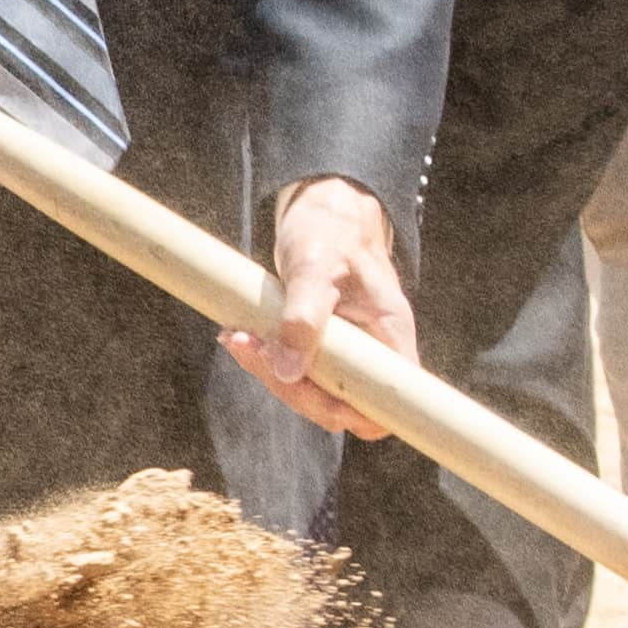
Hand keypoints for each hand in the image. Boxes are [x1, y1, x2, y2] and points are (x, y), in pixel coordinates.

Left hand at [218, 181, 419, 434]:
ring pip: (313, 392)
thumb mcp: (315, 268)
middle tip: (248, 349)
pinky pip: (297, 371)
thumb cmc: (330, 233)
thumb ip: (303, 317)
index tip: (305, 388)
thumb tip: (287, 371)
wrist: (323, 213)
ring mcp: (349, 354)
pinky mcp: (321, 349)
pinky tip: (239, 338)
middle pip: (341, 406)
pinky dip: (267, 360)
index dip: (351, 414)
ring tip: (236, 339)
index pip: (387, 405)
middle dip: (291, 388)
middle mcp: (375, 354)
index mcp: (391, 338)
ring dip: (271, 373)